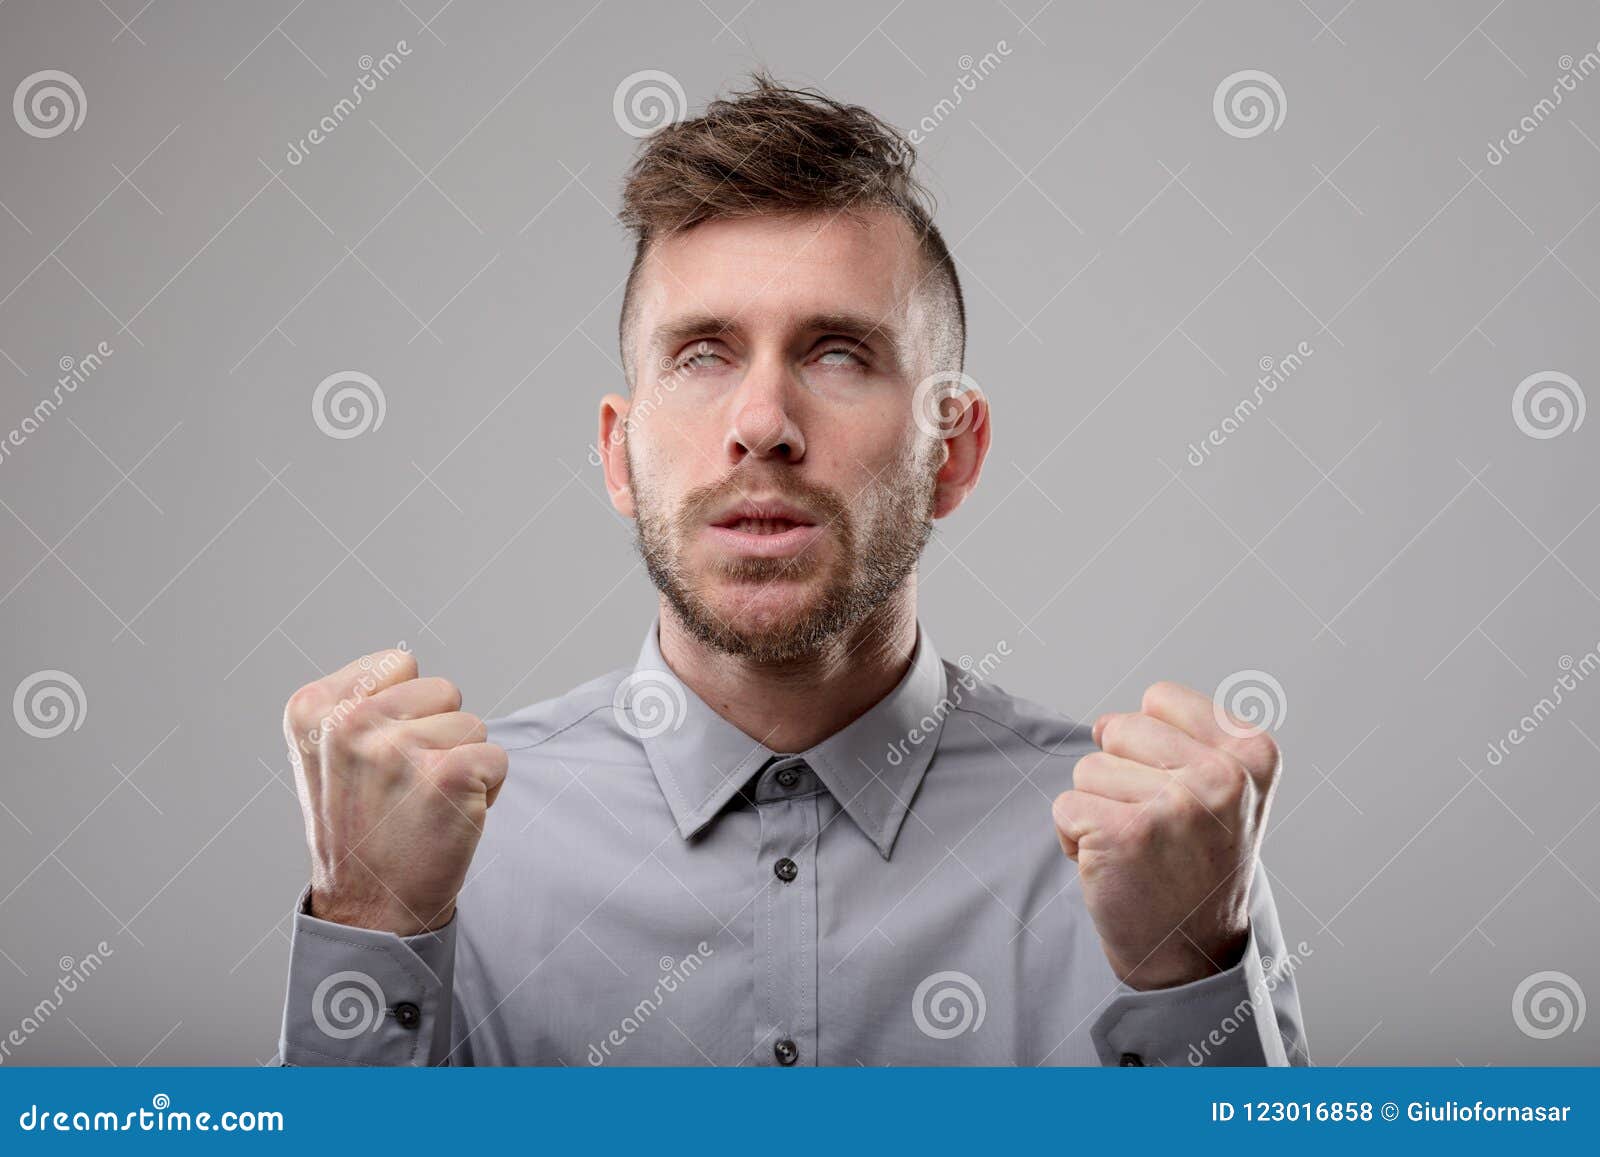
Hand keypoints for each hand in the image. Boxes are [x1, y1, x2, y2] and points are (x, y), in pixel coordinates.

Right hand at [284, 649, 507, 936]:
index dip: (405, 711)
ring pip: (472, 723)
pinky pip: (497, 756)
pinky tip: (450, 818)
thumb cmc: (359, 831)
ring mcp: (398, 748)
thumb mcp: (326, 757)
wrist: (369, 912)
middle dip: (438, 734)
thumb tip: (406, 662)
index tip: (379, 759)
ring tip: (424, 805)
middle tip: (407, 788)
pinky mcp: (448, 774)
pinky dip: (487, 788)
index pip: (399, 664)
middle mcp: (349, 723)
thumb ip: (357, 704)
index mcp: (312, 709)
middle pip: (442, 690)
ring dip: (462, 763)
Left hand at [1051, 681, 1280, 989]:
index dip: (1153, 747)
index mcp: (1251, 753)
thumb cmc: (1197, 864)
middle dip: (1121, 776)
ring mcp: (1177, 805)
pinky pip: (1065, 806)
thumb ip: (1173, 739)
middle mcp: (1223, 775)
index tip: (1183, 796)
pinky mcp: (1127, 834)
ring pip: (1089, 768)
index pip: (1160, 699)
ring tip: (1138, 850)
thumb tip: (1101, 724)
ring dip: (1098, 809)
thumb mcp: (1220, 790)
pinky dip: (1074, 837)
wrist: (1192, 954)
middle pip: (1119, 729)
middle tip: (1157, 830)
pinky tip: (1113, 866)